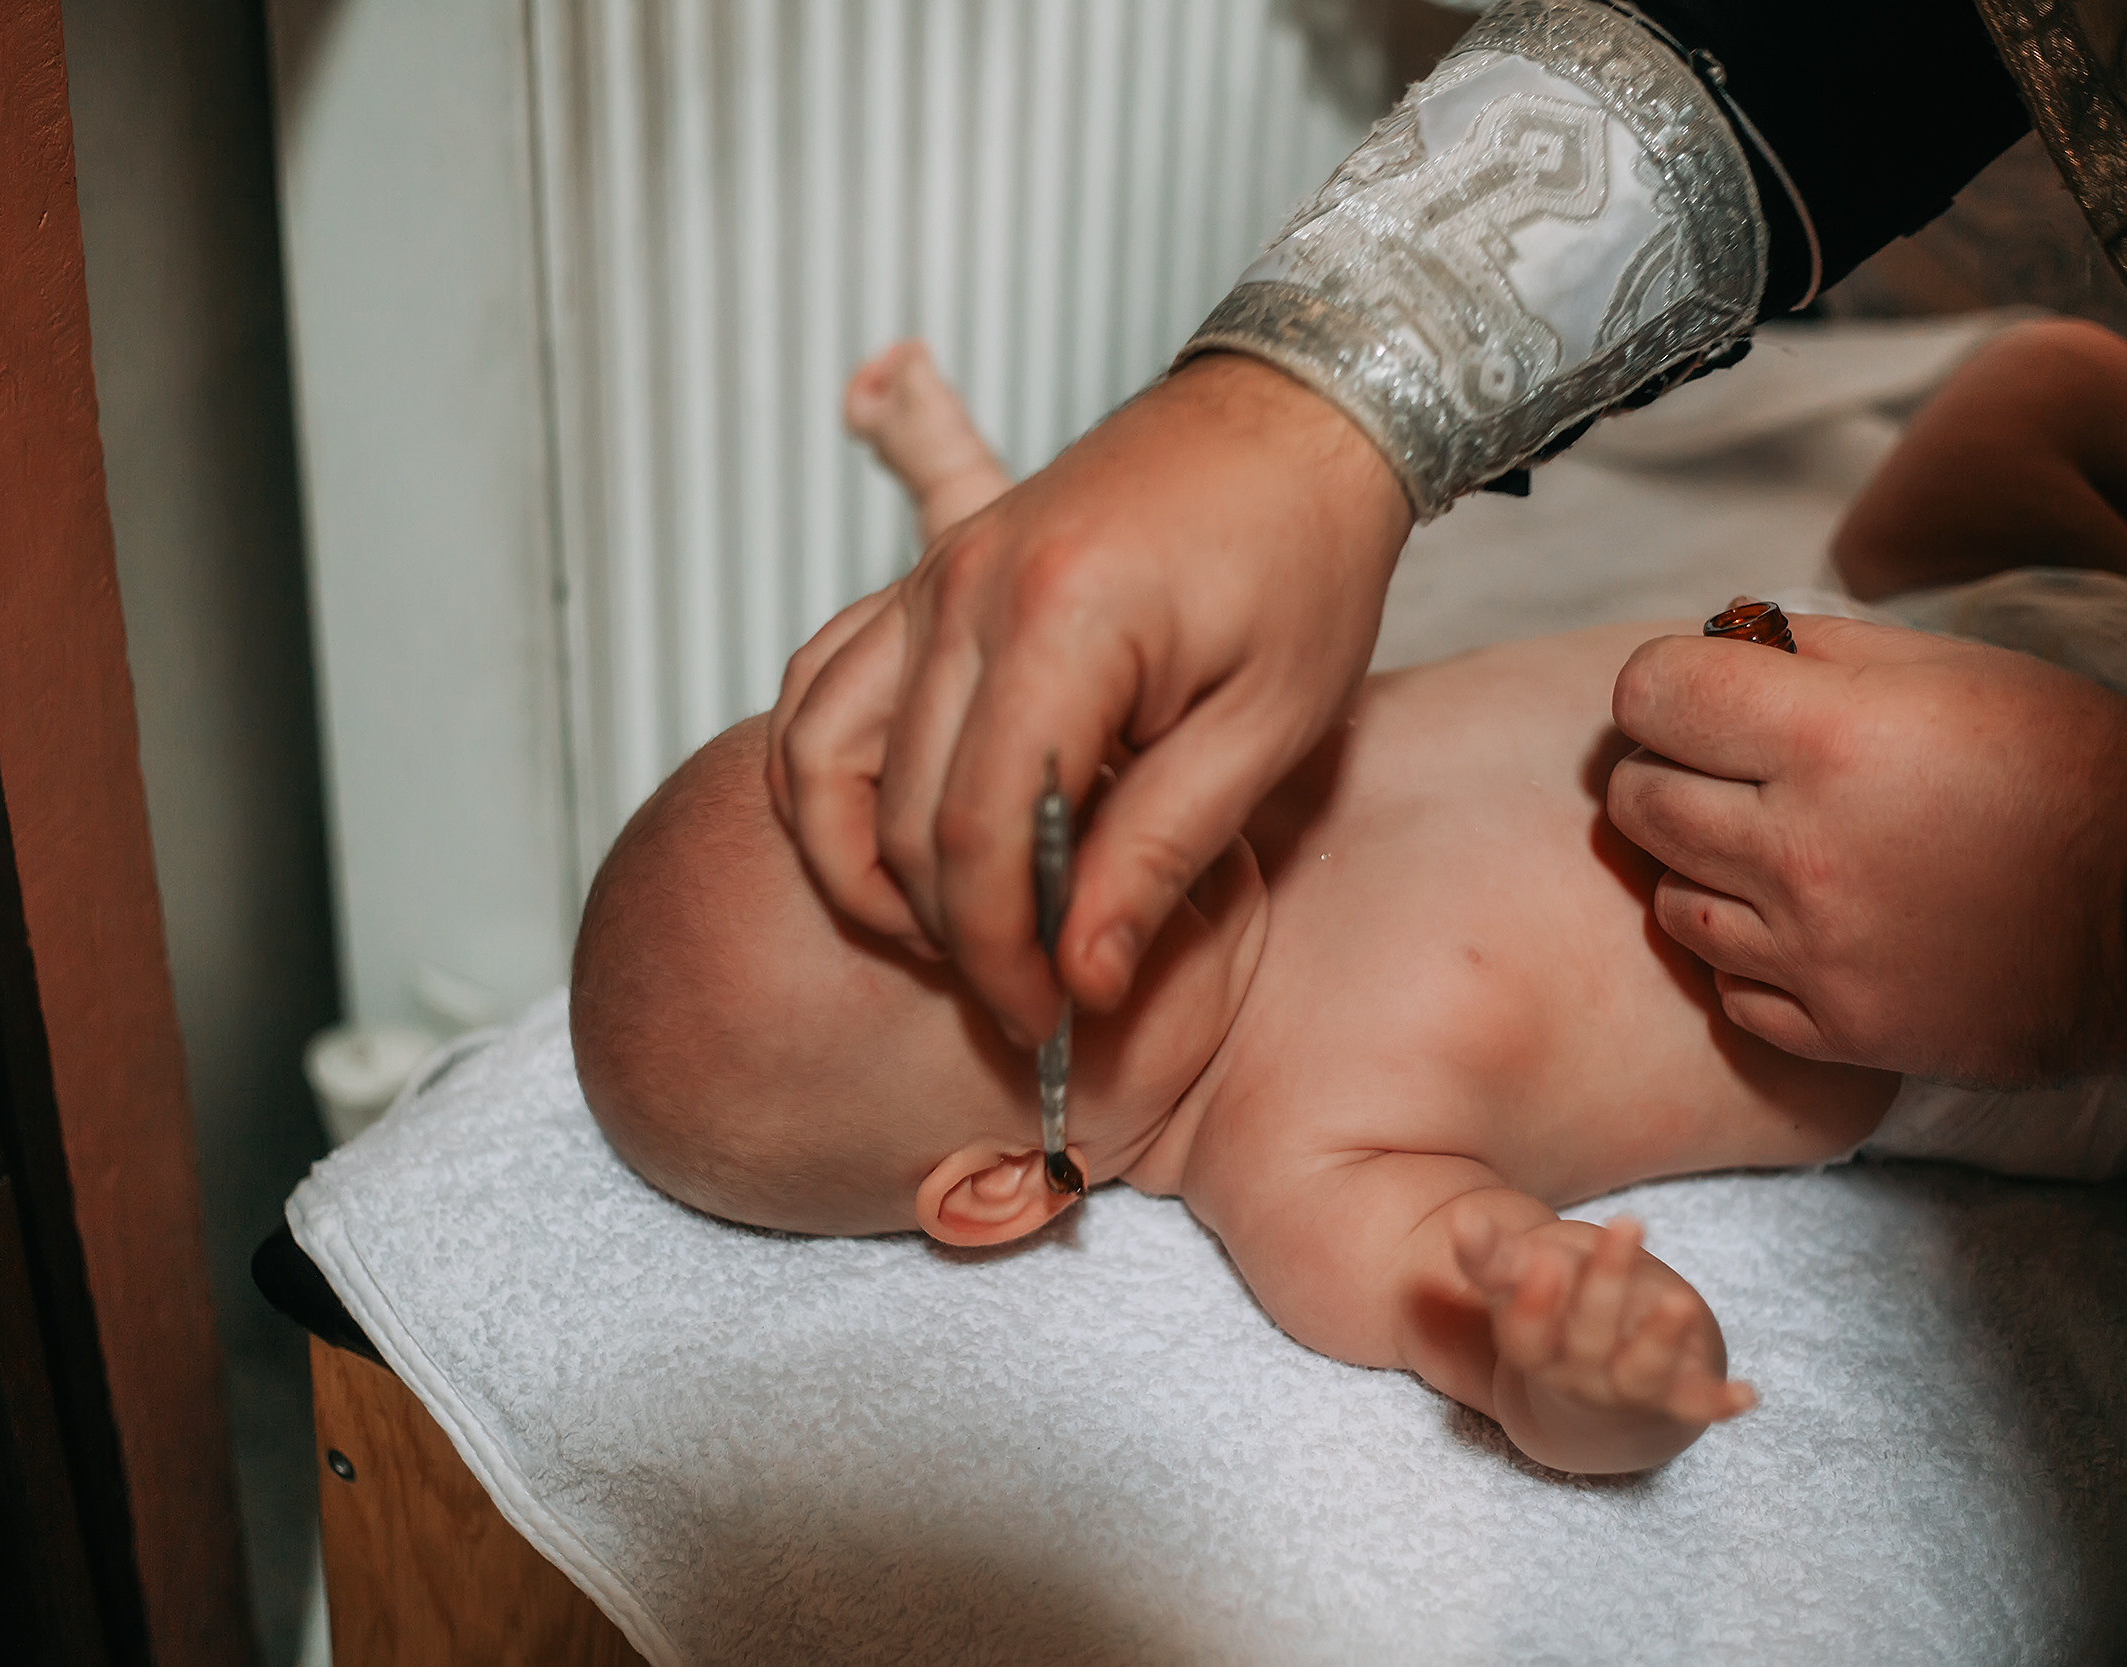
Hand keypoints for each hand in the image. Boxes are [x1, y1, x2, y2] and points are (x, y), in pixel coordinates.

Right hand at [768, 354, 1409, 1040]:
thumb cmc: (1304, 560)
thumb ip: (1158, 855)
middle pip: (901, 814)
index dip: (1003, 952)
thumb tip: (1080, 979)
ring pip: (821, 756)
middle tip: (1026, 997)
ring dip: (863, 865)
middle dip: (953, 934)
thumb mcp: (1265, 727)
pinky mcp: (924, 577)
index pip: (982, 835)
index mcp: (1064, 622)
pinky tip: (895, 839)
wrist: (1291, 416)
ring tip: (948, 932)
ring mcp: (931, 578)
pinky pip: (822, 688)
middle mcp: (965, 591)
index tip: (1051, 1019)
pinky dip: (829, 778)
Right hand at [1458, 1214, 1754, 1430]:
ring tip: (1680, 1302)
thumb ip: (1493, 1256)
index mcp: (1533, 1348)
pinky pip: (1694, 1404)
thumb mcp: (1522, 1284)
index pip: (1526, 1335)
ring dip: (1660, 1340)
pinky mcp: (1672, 1399)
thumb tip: (1463, 1218)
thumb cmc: (1555, 1314)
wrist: (1594, 1391)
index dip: (1536, 1304)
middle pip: (1588, 1338)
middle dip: (1607, 1283)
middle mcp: (1575, 1378)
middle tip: (1629, 1222)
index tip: (1544, 1262)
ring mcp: (1624, 1392)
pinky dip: (1720, 1402)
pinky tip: (1748, 1394)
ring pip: (1639, 1373)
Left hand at [1607, 614, 2126, 1084]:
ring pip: (1670, 900)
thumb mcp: (1952, 667)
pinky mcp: (1838, 1030)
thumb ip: (1817, 650)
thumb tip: (1718, 643)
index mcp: (1829, 740)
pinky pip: (1729, 988)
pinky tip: (1805, 928)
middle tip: (1724, 768)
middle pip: (1638, 800)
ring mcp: (1813, 952)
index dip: (1661, 685)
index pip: (1651, 694)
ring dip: (1701, 866)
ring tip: (1773, 849)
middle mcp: (1802, 850)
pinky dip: (1750, 957)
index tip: (1692, 694)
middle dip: (1664, 769)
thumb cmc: (2070, 764)